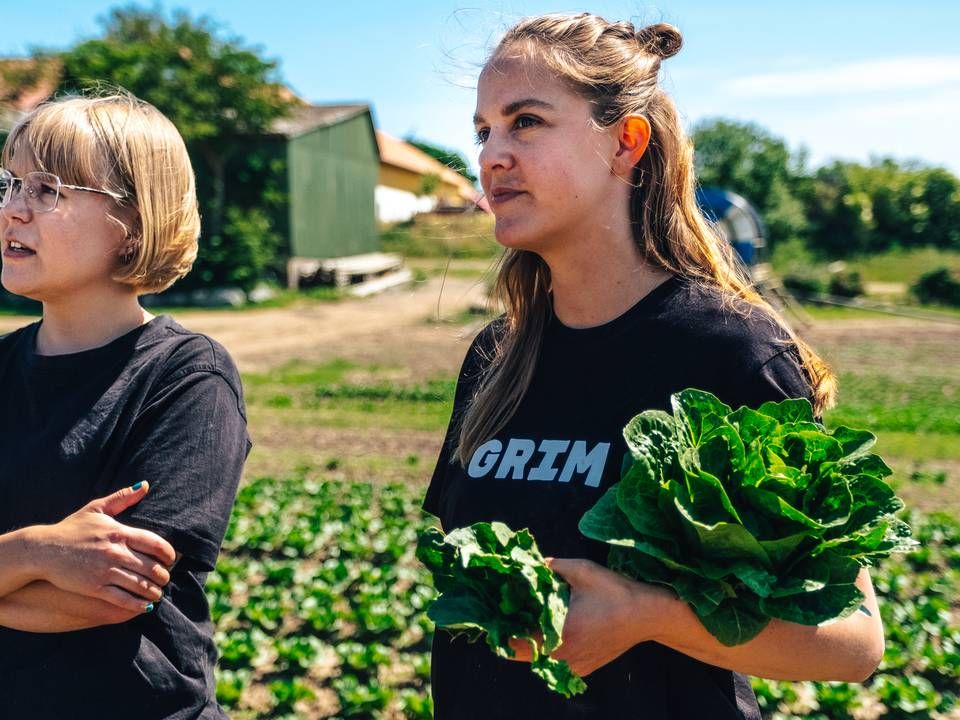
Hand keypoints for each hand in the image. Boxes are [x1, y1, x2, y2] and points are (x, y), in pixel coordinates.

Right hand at [24, 483, 176, 612]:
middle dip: (163, 575)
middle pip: (151, 566)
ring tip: (158, 593)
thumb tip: (146, 485)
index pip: (154, 543)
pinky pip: (123, 598)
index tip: (171, 560)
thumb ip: (123, 498)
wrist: (43, 550)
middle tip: (166, 579)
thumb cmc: (71, 529)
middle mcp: (115, 552)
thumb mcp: (96, 508)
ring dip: (154, 591)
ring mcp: (105, 571)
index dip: (168, 554)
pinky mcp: (94, 587)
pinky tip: (145, 606)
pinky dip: (138, 604)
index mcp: (119, 532)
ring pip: (140, 584)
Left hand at [508, 557, 674, 676]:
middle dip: (514, 634)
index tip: (500, 610)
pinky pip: (555, 663)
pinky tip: (552, 630)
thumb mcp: (582, 570)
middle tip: (512, 612)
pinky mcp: (583, 669)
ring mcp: (573, 666)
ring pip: (538, 660)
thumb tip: (530, 562)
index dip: (503, 626)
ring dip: (530, 643)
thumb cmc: (615, 592)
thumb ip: (552, 566)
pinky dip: (548, 650)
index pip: (515, 640)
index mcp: (559, 632)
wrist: (647, 616)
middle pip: (522, 653)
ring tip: (530, 619)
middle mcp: (563, 655)